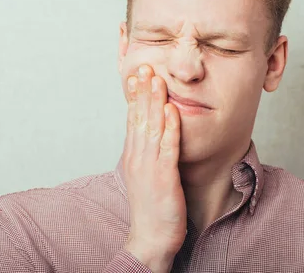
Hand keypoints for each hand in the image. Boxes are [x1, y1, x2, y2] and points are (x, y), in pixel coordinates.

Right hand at [122, 65, 185, 272]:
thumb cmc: (151, 207)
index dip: (134, 95)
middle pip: (139, 117)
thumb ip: (145, 152)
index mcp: (132, 156)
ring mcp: (149, 166)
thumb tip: (149, 132)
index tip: (135, 74)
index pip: (132, 119)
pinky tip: (171, 110)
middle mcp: (137, 157)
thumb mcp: (144, 175)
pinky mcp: (164, 177)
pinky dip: (169, 128)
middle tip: (143, 65)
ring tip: (156, 79)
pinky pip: (167, 148)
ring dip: (153, 101)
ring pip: (151, 127)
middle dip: (141, 90)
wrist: (150, 238)